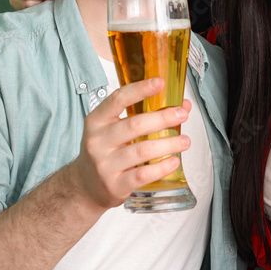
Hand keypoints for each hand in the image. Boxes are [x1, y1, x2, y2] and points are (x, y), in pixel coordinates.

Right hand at [73, 77, 192, 210]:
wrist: (85, 186)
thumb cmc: (105, 152)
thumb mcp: (113, 130)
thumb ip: (142, 116)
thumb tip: (181, 106)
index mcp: (96, 121)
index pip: (118, 100)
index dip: (140, 89)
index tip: (160, 82)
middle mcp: (97, 141)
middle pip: (134, 125)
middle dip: (162, 118)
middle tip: (182, 115)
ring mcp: (104, 165)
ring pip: (141, 150)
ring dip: (168, 144)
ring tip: (185, 141)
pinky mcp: (114, 185)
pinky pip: (142, 175)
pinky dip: (161, 167)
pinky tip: (174, 161)